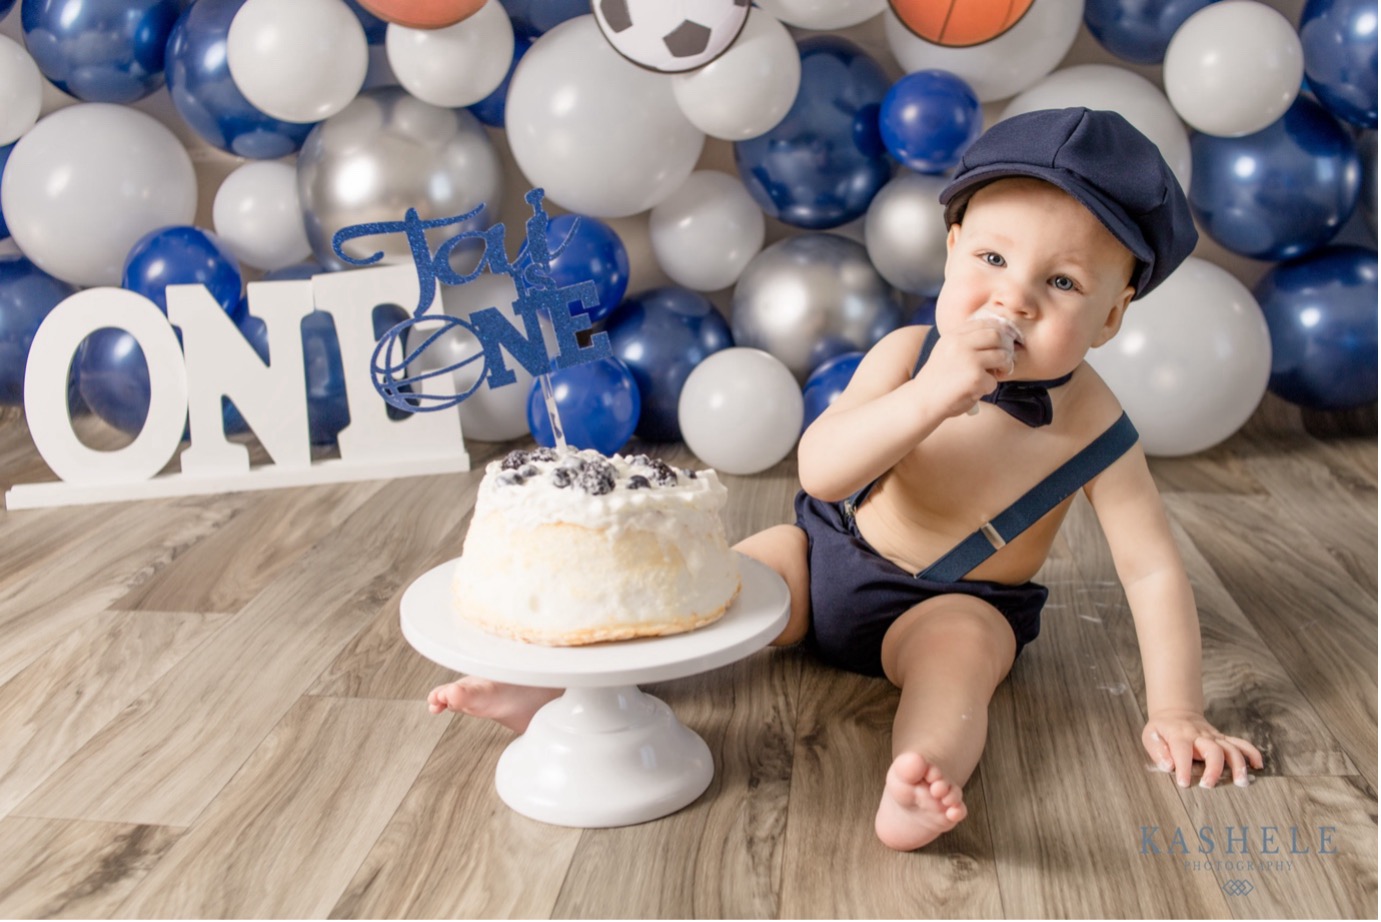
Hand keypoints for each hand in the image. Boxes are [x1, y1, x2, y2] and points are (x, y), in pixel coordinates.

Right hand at [917, 318, 1017, 419]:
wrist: (922, 401)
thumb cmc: (938, 379)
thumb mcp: (946, 352)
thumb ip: (966, 342)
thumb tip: (1000, 335)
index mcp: (953, 336)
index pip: (985, 323)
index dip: (999, 332)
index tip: (1002, 344)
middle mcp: (960, 343)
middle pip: (997, 335)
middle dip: (1006, 348)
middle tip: (1004, 360)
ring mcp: (968, 359)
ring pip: (1002, 356)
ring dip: (1003, 367)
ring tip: (995, 375)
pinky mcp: (975, 377)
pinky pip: (994, 380)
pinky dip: (988, 388)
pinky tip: (975, 391)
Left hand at [1143, 709, 1264, 787]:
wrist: (1176, 714)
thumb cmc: (1162, 730)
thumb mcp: (1151, 736)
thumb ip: (1157, 751)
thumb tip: (1167, 766)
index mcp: (1179, 735)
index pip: (1182, 750)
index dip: (1183, 766)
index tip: (1184, 783)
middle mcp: (1200, 735)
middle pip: (1213, 749)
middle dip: (1214, 768)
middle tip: (1209, 785)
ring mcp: (1214, 737)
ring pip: (1231, 748)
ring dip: (1238, 765)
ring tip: (1241, 782)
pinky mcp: (1223, 739)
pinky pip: (1241, 744)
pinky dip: (1251, 753)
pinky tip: (1258, 766)